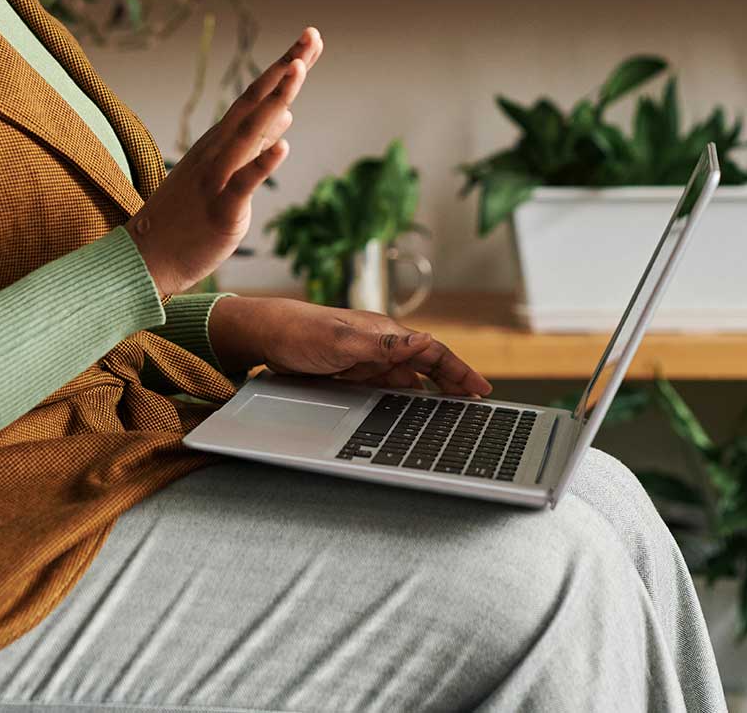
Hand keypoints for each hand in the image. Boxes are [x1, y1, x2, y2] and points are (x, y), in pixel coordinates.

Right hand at [127, 27, 323, 296]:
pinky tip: (284, 148)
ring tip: (298, 69)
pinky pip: (243, 183)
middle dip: (284, 68)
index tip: (310, 39)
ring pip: (249, 132)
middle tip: (311, 34)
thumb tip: (288, 113)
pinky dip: (262, 163)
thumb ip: (257, 144)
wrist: (147, 259)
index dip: (284, 67)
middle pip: (254, 101)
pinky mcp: (220, 209)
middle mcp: (218, 150)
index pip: (256, 96)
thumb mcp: (225, 173)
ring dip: (274, 99)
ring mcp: (216, 177)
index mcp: (221, 142)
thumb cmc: (187, 217)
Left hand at [207, 297, 491, 396]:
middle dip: (452, 383)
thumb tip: (424, 340)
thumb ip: (383, 344)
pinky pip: (386, 389)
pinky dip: (404, 401)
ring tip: (452, 413)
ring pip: (408, 380)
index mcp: (385, 334)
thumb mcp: (343, 340)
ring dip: (430, 394)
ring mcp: (367, 362)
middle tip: (476, 404)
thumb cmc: (302, 332)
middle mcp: (381, 347)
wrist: (266, 336)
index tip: (480, 389)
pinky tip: (410, 414)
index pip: (432, 352)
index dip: (458, 371)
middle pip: (426, 367)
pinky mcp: (352, 375)